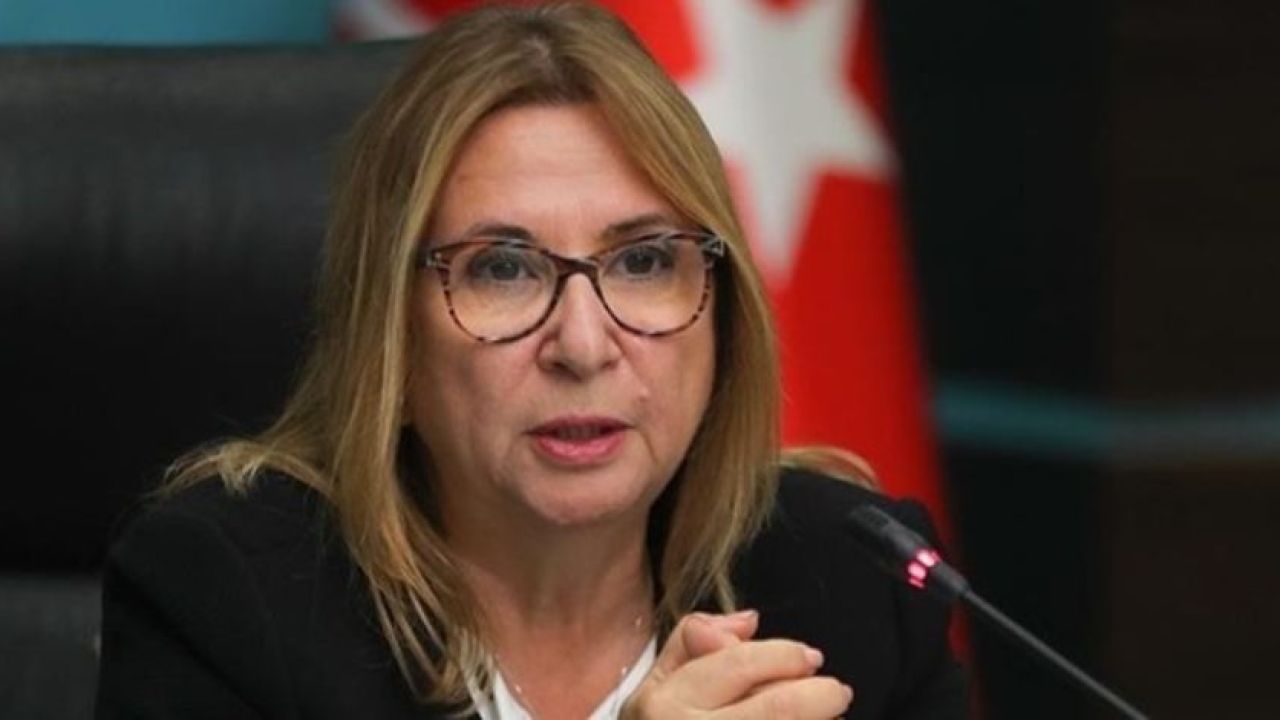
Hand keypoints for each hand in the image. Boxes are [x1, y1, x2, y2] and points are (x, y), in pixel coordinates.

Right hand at [622, 610, 853, 718]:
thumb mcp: (656, 686)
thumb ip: (693, 642)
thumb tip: (749, 622)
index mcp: (666, 701)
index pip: (740, 663)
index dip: (784, 655)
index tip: (809, 658)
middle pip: (777, 707)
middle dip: (820, 695)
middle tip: (837, 692)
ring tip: (830, 717)